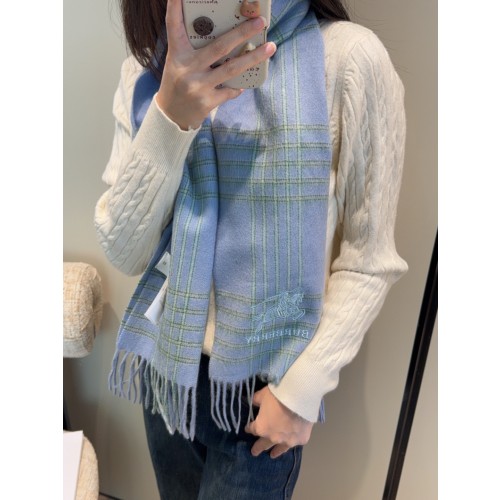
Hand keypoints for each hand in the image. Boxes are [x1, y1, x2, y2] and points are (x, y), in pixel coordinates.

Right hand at [157, 0, 276, 130]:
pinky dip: (239, 86)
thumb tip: (226, 36)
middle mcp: (188, 68)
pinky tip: (245, 82)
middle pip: (219, 46)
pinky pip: (230, 90)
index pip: (174, 26)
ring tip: (270, 47)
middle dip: (242, 32)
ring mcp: (198, 86)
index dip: (175, 7)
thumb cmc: (178, 83)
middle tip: (260, 21)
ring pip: (232, 69)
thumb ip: (195, 49)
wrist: (172, 115)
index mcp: (178, 54)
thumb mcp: (179, 63)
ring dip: (253, 58)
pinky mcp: (207, 102)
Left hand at [244, 386, 313, 458]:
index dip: (250, 428)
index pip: (253, 429)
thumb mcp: (262, 395)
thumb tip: (252, 402)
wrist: (300, 398)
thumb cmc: (277, 396)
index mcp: (261, 428)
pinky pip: (295, 442)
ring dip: (275, 451)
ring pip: (280, 449)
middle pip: (263, 444)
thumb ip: (256, 401)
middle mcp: (273, 438)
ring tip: (272, 455)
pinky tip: (291, 443)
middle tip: (254, 452)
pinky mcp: (301, 439)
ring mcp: (288, 441)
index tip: (248, 428)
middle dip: (258, 447)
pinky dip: (292, 441)